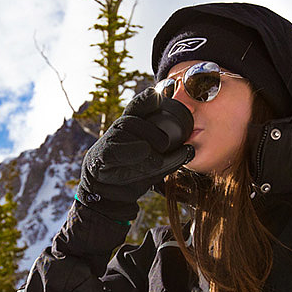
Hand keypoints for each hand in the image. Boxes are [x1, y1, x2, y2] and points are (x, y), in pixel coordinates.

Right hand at [76, 88, 193, 221]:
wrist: (111, 195)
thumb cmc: (135, 173)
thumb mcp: (158, 164)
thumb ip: (173, 157)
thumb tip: (190, 150)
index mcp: (134, 126)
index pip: (141, 106)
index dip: (148, 100)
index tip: (158, 96)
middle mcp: (120, 128)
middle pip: (137, 119)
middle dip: (155, 132)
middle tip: (165, 145)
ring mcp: (109, 140)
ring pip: (127, 128)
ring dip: (145, 143)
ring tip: (155, 158)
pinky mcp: (101, 156)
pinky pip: (115, 149)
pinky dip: (130, 152)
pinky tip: (142, 154)